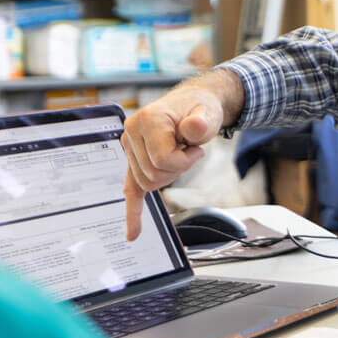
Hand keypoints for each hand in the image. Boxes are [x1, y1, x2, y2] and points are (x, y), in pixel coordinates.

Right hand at [121, 87, 223, 240]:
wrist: (193, 104)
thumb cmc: (199, 109)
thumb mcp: (207, 112)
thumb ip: (201, 122)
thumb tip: (193, 129)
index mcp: (147, 120)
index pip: (162, 160)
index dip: (183, 161)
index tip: (195, 149)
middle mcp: (132, 133)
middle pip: (154, 175)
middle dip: (177, 168)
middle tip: (188, 149)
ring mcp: (129, 147)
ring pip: (148, 183)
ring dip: (169, 174)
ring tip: (178, 151)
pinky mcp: (133, 159)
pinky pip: (130, 189)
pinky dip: (132, 211)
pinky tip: (133, 233)